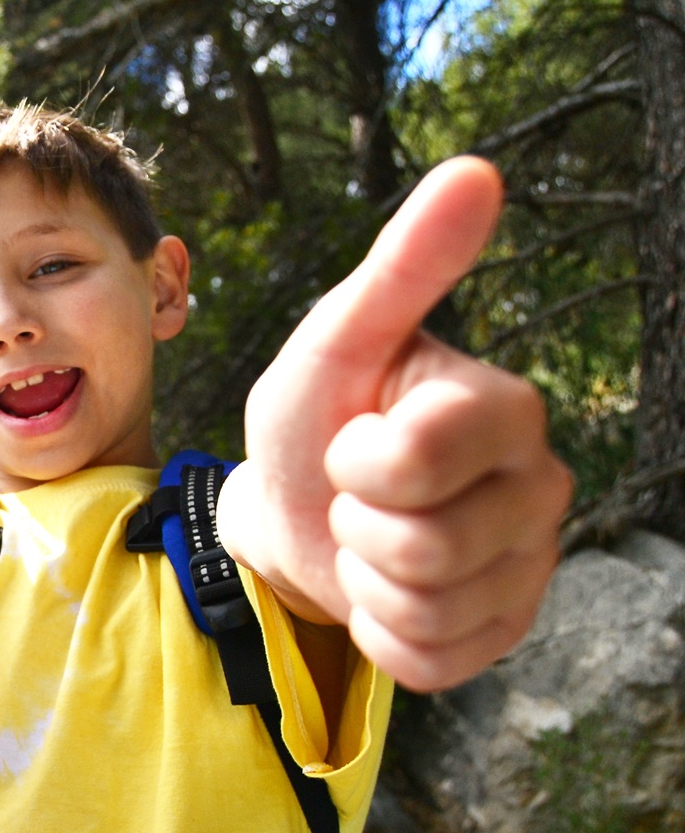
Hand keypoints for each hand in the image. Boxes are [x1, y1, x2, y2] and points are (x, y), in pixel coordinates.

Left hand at [223, 157, 572, 691]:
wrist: (291, 510)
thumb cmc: (313, 416)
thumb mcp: (334, 341)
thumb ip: (402, 266)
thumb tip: (475, 170)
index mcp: (504, 409)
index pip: (421, 461)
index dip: (357, 463)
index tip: (351, 438)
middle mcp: (541, 485)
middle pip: (426, 547)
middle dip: (356, 527)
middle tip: (354, 497)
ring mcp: (529, 565)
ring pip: (430, 609)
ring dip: (365, 581)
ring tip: (365, 539)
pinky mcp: (505, 630)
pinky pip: (432, 662)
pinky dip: (382, 634)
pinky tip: (381, 591)